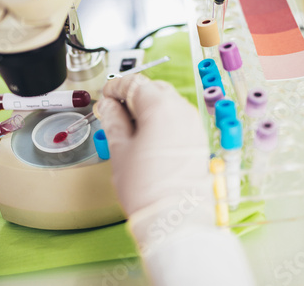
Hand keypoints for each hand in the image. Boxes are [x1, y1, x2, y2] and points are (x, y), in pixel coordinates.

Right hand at [96, 74, 210, 216]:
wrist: (175, 218)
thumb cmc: (147, 188)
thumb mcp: (120, 150)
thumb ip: (113, 120)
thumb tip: (108, 106)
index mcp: (160, 108)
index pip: (134, 83)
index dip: (115, 87)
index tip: (105, 95)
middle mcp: (182, 111)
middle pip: (153, 89)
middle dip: (132, 96)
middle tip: (114, 111)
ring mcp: (193, 125)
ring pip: (167, 103)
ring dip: (147, 108)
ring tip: (129, 128)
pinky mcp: (198, 139)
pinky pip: (178, 118)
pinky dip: (161, 120)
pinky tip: (148, 137)